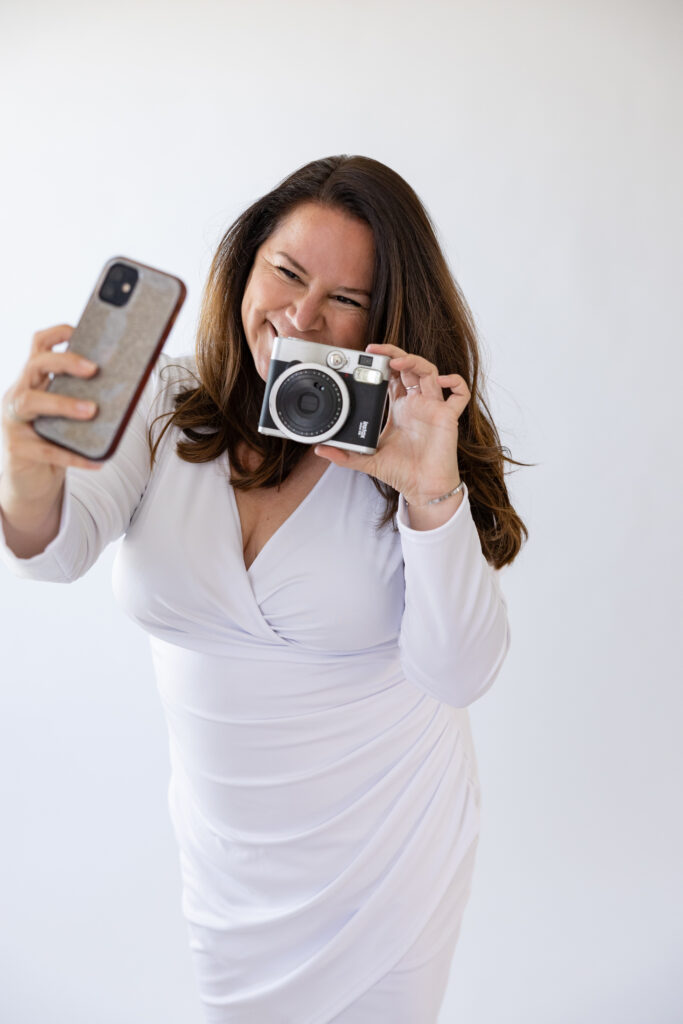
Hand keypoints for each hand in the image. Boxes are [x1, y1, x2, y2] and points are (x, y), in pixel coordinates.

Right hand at [1, 324, 100, 512]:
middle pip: (36, 364)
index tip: (80, 329)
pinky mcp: (18, 449)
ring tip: (92, 410)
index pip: (39, 345)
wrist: (31, 482)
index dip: (58, 333)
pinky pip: (48, 450)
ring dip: (63, 403)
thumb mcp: (71, 416)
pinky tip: (97, 461)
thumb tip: (129, 387)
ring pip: (31, 402)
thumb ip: (88, 399)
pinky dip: (74, 455)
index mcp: (34, 381)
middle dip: (65, 362)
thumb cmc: (56, 441)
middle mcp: (19, 394)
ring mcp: (13, 421)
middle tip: (94, 369)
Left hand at [313, 342, 470, 504]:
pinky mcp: (448, 418)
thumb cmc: (401, 472)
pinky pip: (460, 395)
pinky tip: (442, 381)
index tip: (367, 356)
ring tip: (397, 361)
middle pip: (410, 366)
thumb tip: (320, 450)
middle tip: (376, 350)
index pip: (393, 375)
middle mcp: (417, 404)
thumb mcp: (367, 460)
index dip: (383, 362)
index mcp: (400, 408)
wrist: (422, 489)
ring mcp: (433, 408)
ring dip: (415, 361)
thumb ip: (344, 454)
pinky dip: (455, 383)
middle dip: (395, 353)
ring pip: (430, 372)